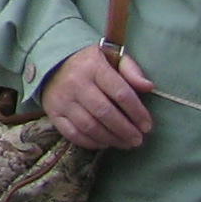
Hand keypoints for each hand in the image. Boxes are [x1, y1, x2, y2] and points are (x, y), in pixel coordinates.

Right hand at [39, 44, 154, 149]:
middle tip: (138, 140)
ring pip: (89, 126)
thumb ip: (131, 70)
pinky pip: (73, 134)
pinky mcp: (53, 112)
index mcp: (94, 67)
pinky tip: (105, 143)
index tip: (147, 126)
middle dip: (125, 130)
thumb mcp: (112, 57)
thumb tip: (148, 87)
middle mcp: (76, 83)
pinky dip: (91, 143)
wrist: (52, 63)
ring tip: (125, 144)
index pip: (121, 93)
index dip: (137, 113)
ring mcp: (62, 99)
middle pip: (105, 113)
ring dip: (111, 139)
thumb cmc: (90, 63)